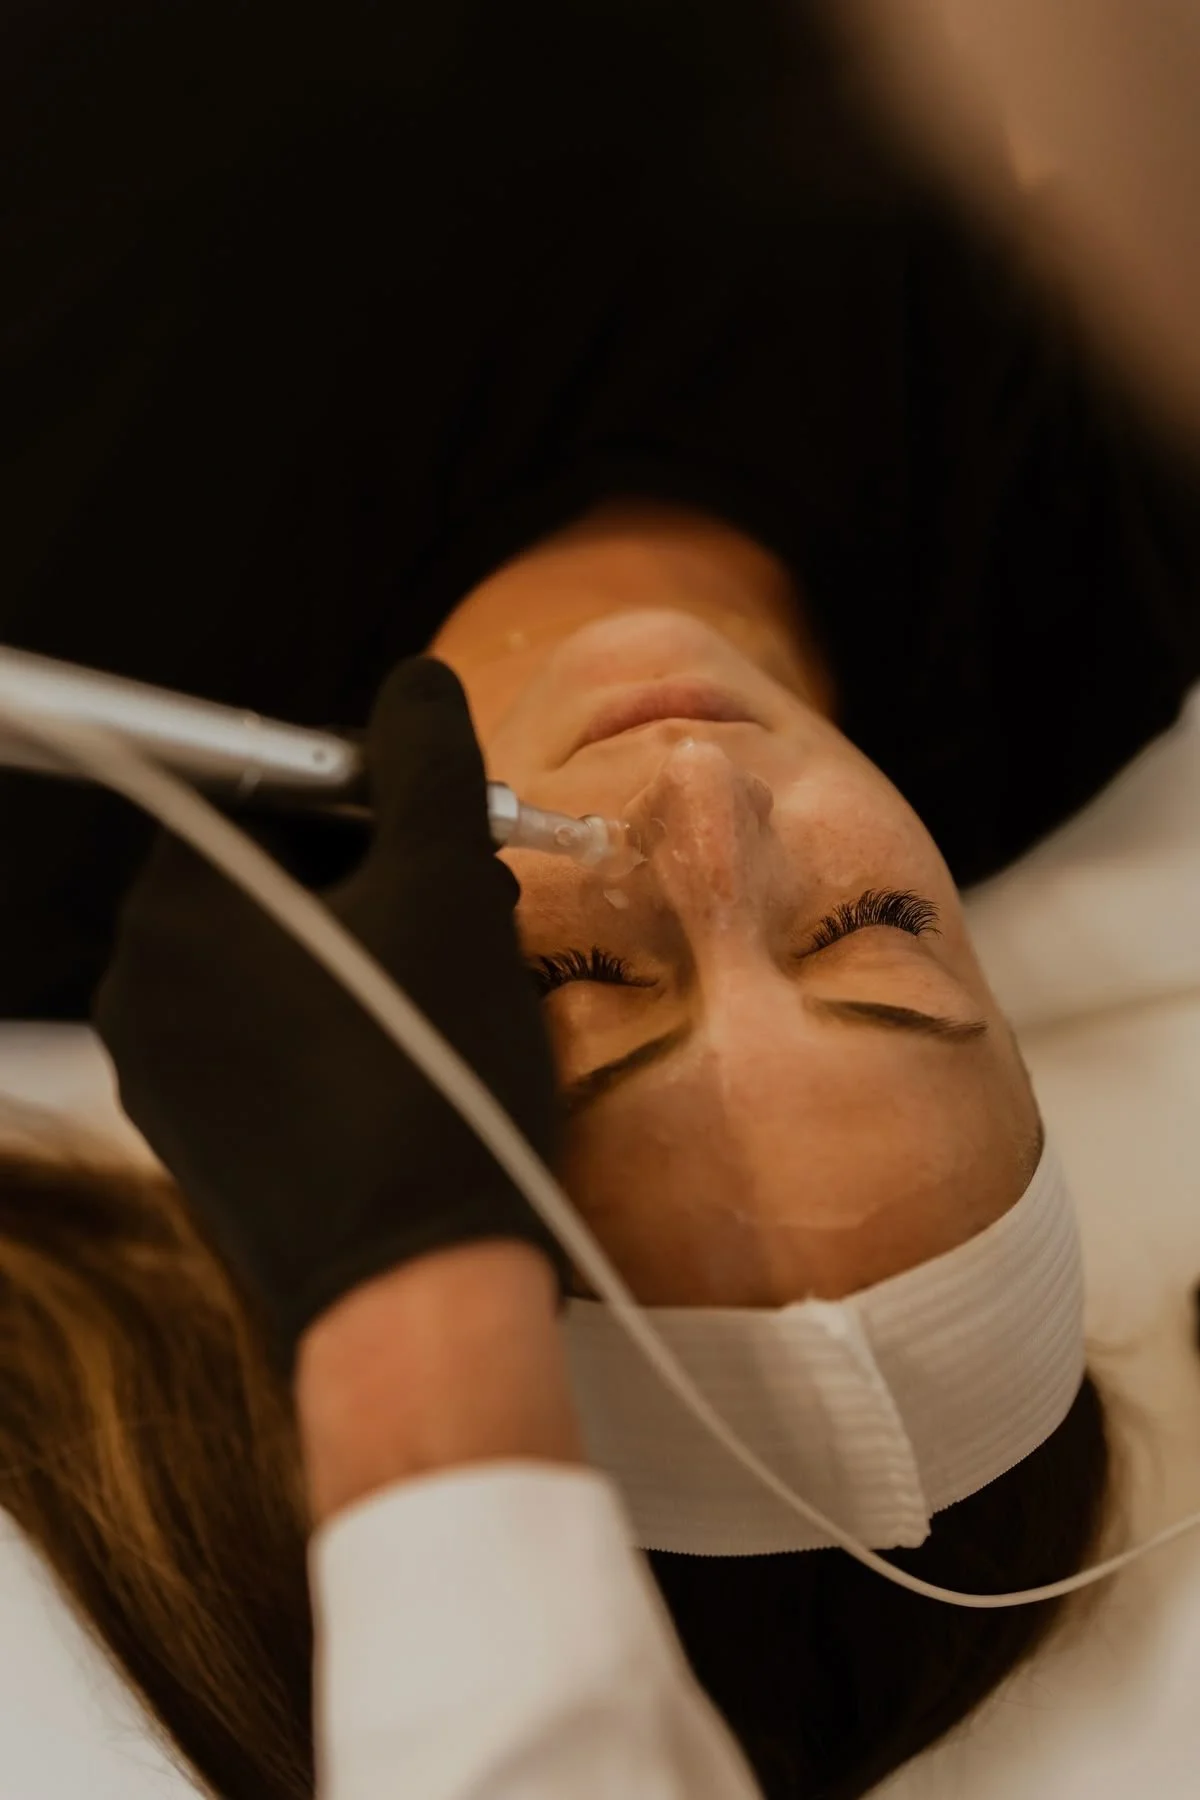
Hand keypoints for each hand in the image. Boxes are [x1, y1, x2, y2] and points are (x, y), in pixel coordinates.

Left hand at [95, 657, 568, 1371]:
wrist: (417, 1292)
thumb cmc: (437, 1074)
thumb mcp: (450, 885)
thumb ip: (426, 760)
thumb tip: (413, 683)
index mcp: (179, 904)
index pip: (264, 786)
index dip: (369, 788)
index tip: (446, 824)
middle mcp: (139, 983)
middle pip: (266, 873)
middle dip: (375, 871)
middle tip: (470, 900)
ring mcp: (159, 1072)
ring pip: (271, 958)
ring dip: (366, 945)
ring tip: (455, 985)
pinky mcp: (195, 1140)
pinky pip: (264, 1037)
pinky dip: (336, 1022)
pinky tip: (413, 1058)